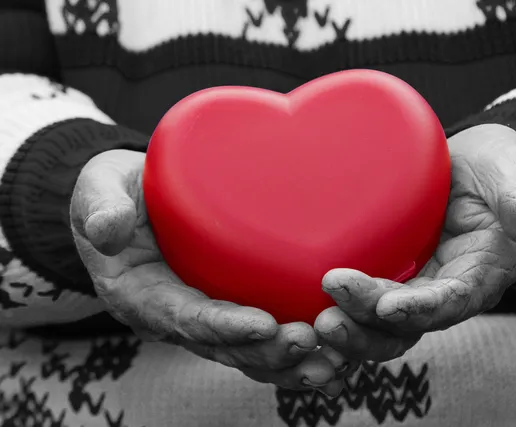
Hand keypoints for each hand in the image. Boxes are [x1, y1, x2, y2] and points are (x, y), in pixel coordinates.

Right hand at [71, 149, 354, 395]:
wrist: (127, 206)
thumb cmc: (116, 197)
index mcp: (144, 295)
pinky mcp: (225, 306)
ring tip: (334, 361)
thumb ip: (101, 207)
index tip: (264, 325)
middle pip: (225, 348)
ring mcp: (202, 316)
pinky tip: (335, 354)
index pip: (187, 318)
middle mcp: (175, 316)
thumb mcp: (99, 192)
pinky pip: (259, 339)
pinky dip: (294, 352)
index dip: (224, 326)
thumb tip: (106, 229)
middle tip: (311, 342)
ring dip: (289, 362)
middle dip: (267, 352)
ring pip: (248, 354)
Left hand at [314, 124, 515, 361]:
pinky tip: (302, 306)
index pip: (449, 302)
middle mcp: (440, 290)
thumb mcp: (514, 175)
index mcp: (476, 275)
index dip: (421, 310)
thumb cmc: (493, 171)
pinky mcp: (385, 272)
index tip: (389, 306)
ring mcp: (410, 285)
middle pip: (403, 325)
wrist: (468, 167)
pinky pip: (359, 300)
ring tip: (313, 318)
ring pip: (375, 323)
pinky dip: (336, 309)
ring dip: (347, 327)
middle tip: (330, 316)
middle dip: (368, 325)